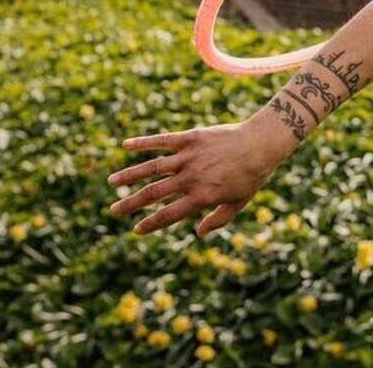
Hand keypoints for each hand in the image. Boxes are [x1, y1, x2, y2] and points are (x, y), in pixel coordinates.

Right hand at [105, 121, 279, 237]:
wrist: (261, 144)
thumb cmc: (251, 176)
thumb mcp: (238, 203)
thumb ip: (217, 220)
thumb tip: (198, 233)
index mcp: (201, 197)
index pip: (168, 215)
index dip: (150, 224)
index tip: (136, 229)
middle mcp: (191, 178)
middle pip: (153, 193)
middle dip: (131, 204)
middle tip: (113, 211)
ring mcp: (189, 157)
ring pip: (152, 167)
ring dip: (129, 175)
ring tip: (111, 182)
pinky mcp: (190, 138)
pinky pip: (162, 140)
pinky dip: (143, 142)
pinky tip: (126, 145)